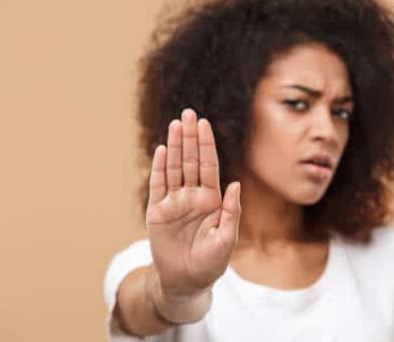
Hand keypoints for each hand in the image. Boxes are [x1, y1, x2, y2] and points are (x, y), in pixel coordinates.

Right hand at [145, 108, 240, 298]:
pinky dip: (159, 168)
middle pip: (190, 160)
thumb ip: (232, 211)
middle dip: (189, 137)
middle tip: (187, 113)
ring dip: (174, 146)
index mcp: (212, 200)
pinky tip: (162, 150)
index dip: (206, 144)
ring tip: (175, 124)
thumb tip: (236, 183)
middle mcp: (192, 196)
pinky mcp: (157, 211)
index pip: (208, 165)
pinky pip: (158, 185)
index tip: (203, 123)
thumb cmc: (211, 263)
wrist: (187, 281)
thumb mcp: (227, 239)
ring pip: (174, 167)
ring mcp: (174, 202)